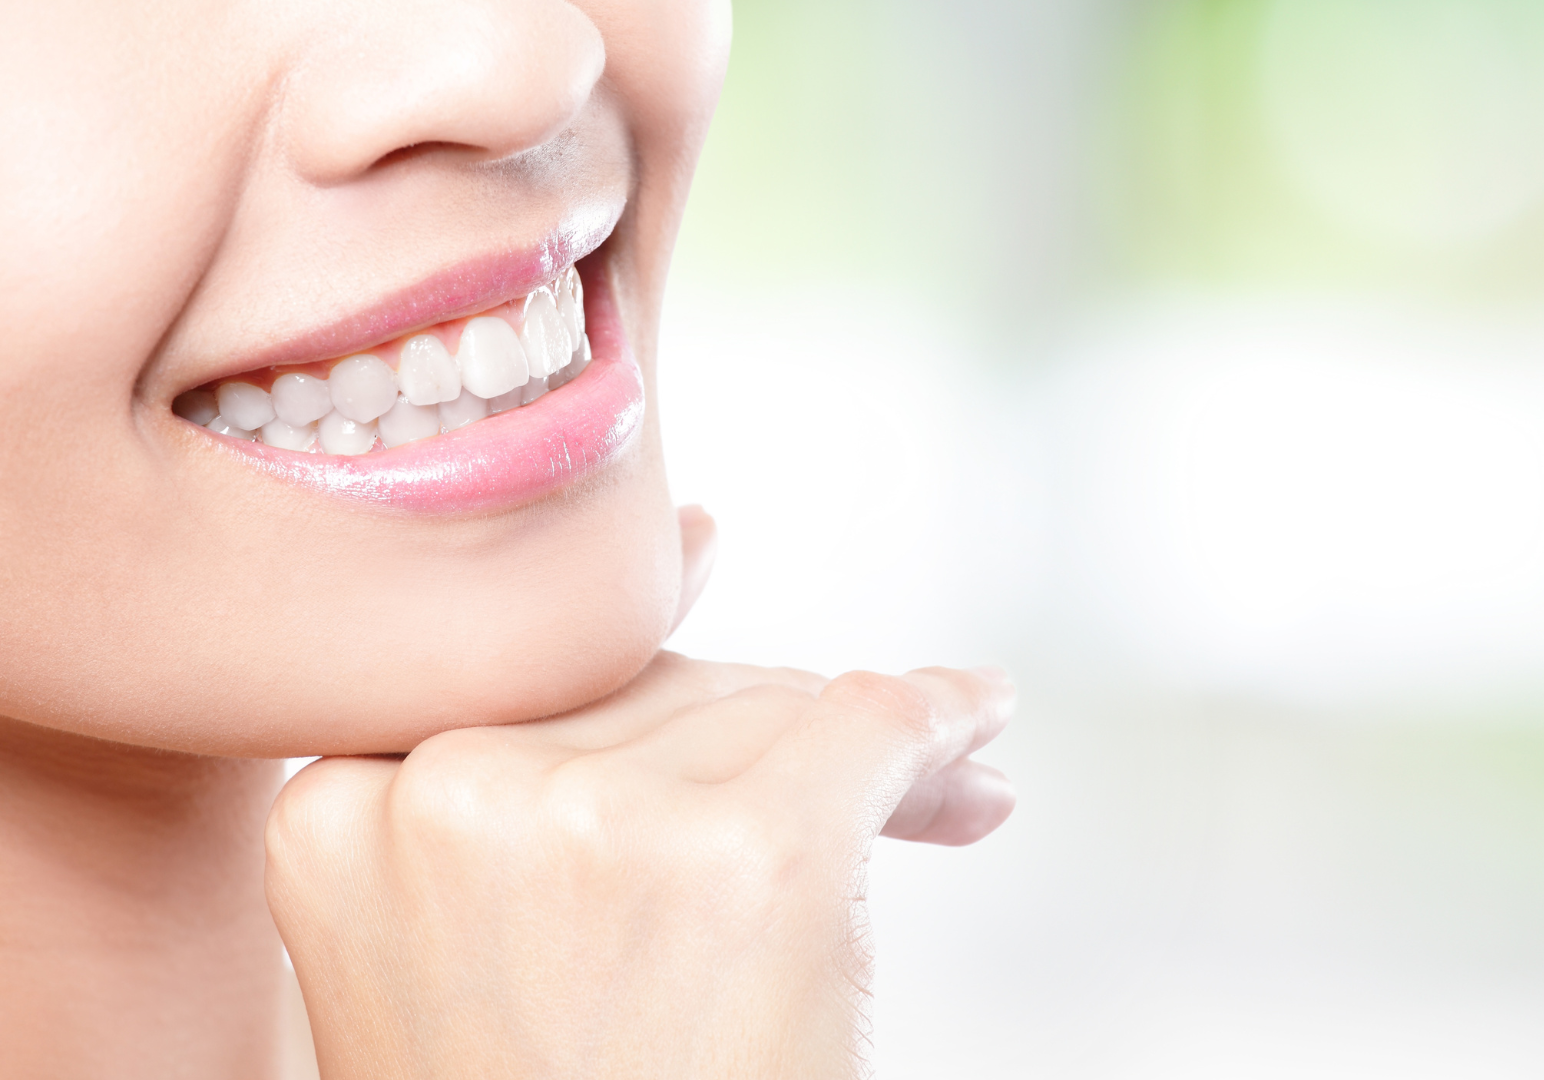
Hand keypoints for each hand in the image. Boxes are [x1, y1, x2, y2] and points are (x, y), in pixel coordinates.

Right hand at [263, 509, 1015, 1078]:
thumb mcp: (477, 931)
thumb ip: (548, 752)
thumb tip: (700, 536)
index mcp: (342, 808)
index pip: (541, 694)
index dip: (668, 717)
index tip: (754, 702)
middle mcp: (448, 793)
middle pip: (660, 691)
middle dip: (779, 738)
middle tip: (894, 794)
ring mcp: (591, 822)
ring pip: (765, 709)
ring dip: (861, 762)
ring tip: (941, 806)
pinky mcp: (743, 854)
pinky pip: (872, 725)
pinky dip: (944, 718)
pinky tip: (978, 723)